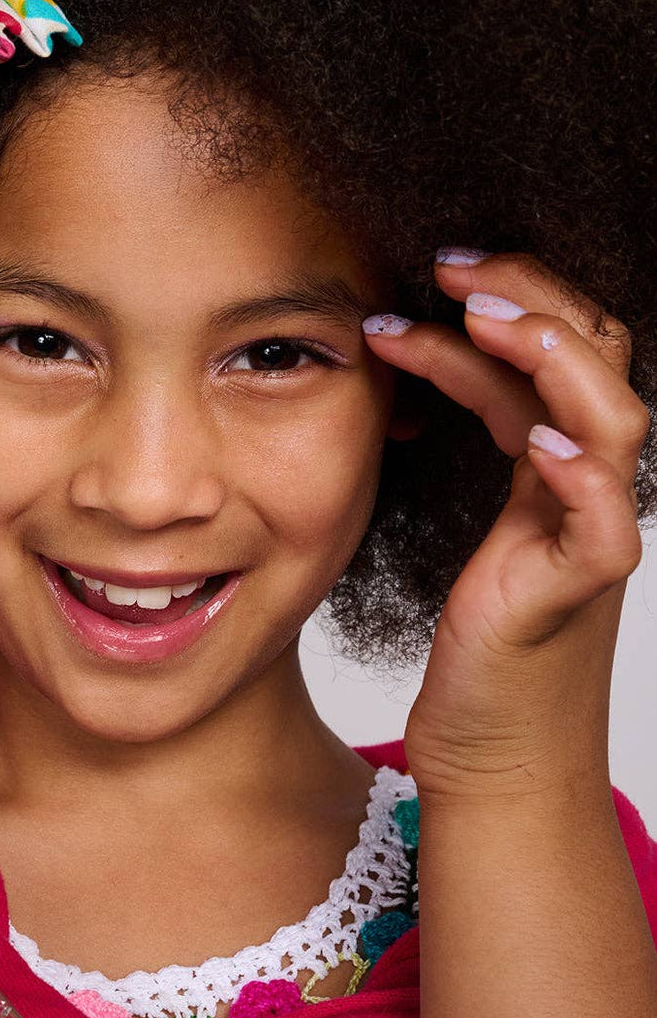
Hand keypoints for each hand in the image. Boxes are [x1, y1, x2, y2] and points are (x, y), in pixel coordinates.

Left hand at [361, 251, 648, 801]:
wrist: (495, 753)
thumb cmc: (474, 642)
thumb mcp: (465, 521)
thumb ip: (463, 446)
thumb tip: (406, 372)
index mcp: (555, 466)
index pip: (554, 350)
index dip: (504, 298)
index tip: (430, 269)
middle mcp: (584, 488)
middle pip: (596, 357)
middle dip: (528, 296)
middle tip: (445, 264)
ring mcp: (592, 535)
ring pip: (612, 417)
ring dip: (549, 354)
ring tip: (477, 315)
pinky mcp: (579, 589)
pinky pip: (604, 519)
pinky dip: (579, 471)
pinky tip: (537, 441)